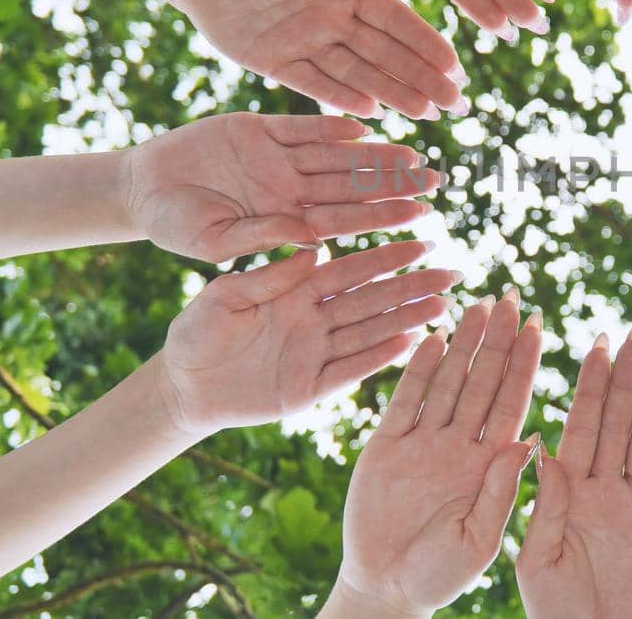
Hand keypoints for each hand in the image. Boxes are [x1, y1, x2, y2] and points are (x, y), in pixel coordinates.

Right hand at [123, 113, 438, 263]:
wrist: (141, 188)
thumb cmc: (173, 226)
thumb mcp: (212, 241)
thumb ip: (259, 239)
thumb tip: (309, 242)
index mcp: (283, 219)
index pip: (342, 218)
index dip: (380, 216)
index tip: (419, 215)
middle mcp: (289, 188)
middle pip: (350, 185)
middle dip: (391, 184)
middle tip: (435, 180)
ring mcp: (276, 157)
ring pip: (336, 154)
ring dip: (373, 153)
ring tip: (412, 152)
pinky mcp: (258, 127)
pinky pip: (301, 124)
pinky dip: (330, 122)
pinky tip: (364, 122)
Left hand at [158, 241, 458, 435]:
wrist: (180, 384)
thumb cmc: (197, 333)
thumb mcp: (224, 296)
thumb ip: (268, 275)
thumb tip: (313, 247)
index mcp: (296, 292)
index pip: (350, 271)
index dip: (385, 258)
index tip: (421, 242)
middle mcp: (313, 321)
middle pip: (372, 300)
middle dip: (412, 287)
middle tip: (451, 273)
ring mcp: (313, 355)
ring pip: (369, 334)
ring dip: (406, 320)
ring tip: (442, 306)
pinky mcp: (306, 389)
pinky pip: (348, 371)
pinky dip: (377, 359)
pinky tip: (408, 345)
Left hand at [165, 0, 468, 118]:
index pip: (393, 18)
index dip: (424, 41)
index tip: (453, 62)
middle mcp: (331, 21)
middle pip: (385, 54)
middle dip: (422, 77)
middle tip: (455, 101)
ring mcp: (305, 45)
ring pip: (358, 74)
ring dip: (393, 94)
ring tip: (426, 113)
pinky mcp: (275, 63)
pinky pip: (313, 85)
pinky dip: (341, 99)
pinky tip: (371, 113)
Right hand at [331, 293, 541, 615]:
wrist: (386, 588)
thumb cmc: (441, 574)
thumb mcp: (479, 539)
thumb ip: (502, 491)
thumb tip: (530, 440)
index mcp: (489, 465)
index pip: (511, 402)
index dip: (524, 364)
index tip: (538, 326)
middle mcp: (460, 446)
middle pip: (483, 381)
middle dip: (497, 340)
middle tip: (510, 296)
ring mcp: (423, 443)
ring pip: (447, 382)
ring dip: (462, 344)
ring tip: (474, 304)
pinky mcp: (386, 447)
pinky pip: (405, 400)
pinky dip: (417, 369)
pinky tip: (432, 337)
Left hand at [516, 328, 631, 618]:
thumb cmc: (555, 608)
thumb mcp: (536, 558)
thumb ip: (544, 504)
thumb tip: (540, 446)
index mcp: (567, 489)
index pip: (580, 423)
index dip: (589, 382)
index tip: (597, 341)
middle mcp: (602, 488)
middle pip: (616, 420)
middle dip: (625, 375)